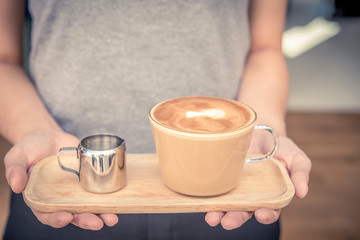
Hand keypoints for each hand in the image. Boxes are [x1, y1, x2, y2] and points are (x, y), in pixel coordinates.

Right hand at [4, 130, 118, 229]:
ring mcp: (75, 192)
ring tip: (112, 218)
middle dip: (85, 220)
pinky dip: (108, 198)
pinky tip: (118, 201)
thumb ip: (15, 170)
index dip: (56, 219)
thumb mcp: (17, 156)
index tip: (66, 217)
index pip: (47, 214)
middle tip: (97, 223)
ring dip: (101, 214)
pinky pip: (98, 192)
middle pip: (73, 215)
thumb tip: (17, 186)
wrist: (49, 137)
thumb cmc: (30, 149)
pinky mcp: (88, 181)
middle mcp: (60, 199)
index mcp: (41, 199)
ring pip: (88, 207)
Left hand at [205, 135, 311, 229]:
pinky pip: (215, 189)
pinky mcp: (223, 177)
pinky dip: (207, 196)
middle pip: (244, 212)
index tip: (261, 213)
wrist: (260, 130)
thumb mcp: (297, 158)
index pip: (269, 210)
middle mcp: (252, 196)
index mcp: (271, 196)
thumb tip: (302, 193)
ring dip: (218, 213)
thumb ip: (300, 174)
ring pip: (226, 204)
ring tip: (212, 218)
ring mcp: (236, 187)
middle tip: (228, 222)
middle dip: (236, 218)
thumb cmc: (281, 148)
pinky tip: (201, 200)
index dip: (266, 214)